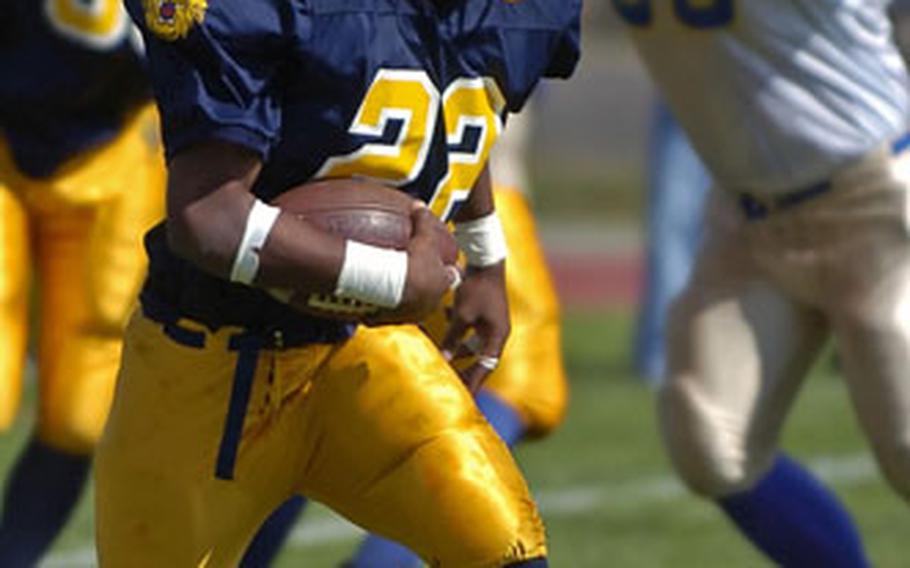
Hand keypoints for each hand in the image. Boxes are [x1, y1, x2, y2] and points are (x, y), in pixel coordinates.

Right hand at [366, 204, 458, 323]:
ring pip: (408, 305)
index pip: (451, 276)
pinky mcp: (388, 321)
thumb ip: (424, 221)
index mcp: (442, 284)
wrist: (390, 289)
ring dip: (402, 297)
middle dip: (425, 285)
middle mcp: (429, 304)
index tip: (443, 262)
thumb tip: (419, 204)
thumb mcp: (422, 238)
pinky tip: (368, 296)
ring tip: (391, 286)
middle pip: (431, 294)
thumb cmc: (413, 263)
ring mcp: (409, 315)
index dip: (447, 268)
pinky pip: (383, 312)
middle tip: (415, 274)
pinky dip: (379, 304)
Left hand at [440, 262, 509, 392]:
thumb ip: (452, 339)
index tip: (465, 397)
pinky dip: (459, 329)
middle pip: (480, 358)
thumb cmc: (476, 289)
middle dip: (465, 369)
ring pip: (474, 342)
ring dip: (459, 347)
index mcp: (497, 336)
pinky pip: (472, 327)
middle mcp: (498, 332)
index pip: (485, 367)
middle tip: (452, 382)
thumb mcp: (461, 316)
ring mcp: (492, 321)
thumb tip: (443, 360)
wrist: (486, 260)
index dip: (474, 382)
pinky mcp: (485, 311)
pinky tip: (445, 315)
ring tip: (444, 356)